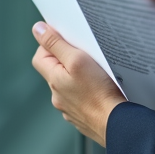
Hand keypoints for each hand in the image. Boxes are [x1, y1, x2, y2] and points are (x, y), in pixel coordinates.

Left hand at [31, 22, 125, 146]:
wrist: (116, 124)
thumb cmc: (99, 93)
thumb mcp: (77, 60)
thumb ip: (56, 44)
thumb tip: (37, 29)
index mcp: (54, 80)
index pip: (40, 56)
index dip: (51, 45)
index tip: (67, 40)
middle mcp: (58, 96)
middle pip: (56, 70)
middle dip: (68, 60)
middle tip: (86, 55)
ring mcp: (70, 108)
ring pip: (70, 84)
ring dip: (79, 76)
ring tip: (96, 73)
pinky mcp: (83, 116)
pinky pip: (81, 97)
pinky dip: (88, 91)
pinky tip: (101, 89)